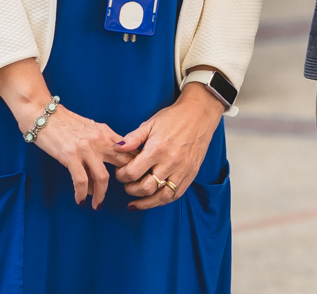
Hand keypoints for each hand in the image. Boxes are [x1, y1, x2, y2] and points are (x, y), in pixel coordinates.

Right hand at [0, 59, 130, 208]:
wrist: (43, 113)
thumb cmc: (64, 122)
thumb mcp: (90, 128)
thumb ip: (102, 141)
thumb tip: (107, 163)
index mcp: (106, 132)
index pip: (129, 150)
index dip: (134, 165)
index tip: (133, 178)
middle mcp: (100, 140)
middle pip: (121, 164)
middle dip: (123, 182)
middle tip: (119, 194)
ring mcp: (86, 148)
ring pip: (103, 177)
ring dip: (101, 195)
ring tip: (97, 204)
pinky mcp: (70, 156)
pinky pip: (81, 180)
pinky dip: (82, 193)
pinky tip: (80, 200)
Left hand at [116, 80, 225, 209]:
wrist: (200, 114)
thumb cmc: (174, 117)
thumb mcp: (150, 123)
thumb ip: (132, 138)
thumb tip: (116, 149)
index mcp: (157, 149)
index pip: (132, 173)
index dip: (121, 176)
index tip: (121, 172)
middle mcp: (170, 163)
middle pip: (145, 188)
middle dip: (131, 189)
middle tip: (128, 183)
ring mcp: (182, 170)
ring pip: (161, 197)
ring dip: (146, 203)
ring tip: (135, 203)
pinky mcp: (191, 173)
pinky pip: (176, 194)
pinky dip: (163, 201)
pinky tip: (154, 200)